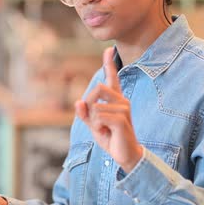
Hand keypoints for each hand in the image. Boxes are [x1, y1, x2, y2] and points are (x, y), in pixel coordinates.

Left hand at [75, 47, 142, 172]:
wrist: (125, 155)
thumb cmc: (110, 137)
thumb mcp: (93, 124)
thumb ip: (84, 113)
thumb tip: (78, 102)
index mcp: (115, 99)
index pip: (112, 78)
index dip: (109, 63)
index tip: (109, 49)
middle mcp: (122, 100)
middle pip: (98, 88)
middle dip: (89, 104)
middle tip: (94, 120)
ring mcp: (124, 109)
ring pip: (95, 107)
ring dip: (93, 120)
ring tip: (104, 129)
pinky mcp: (122, 119)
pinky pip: (99, 117)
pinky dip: (97, 126)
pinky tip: (106, 133)